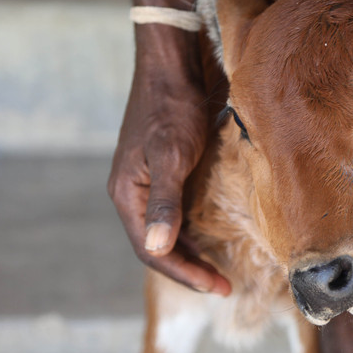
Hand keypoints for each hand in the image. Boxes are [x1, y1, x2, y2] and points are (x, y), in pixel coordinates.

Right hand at [108, 64, 231, 295]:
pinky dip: (192, 231)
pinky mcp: (164, 172)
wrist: (173, 66)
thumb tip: (158, 248)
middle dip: (189, 269)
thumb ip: (166, 202)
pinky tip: (213, 237)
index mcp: (127, 194)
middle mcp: (133, 194)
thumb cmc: (172, 108)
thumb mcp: (171, 155)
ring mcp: (147, 183)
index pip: (152, 250)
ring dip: (191, 254)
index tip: (217, 286)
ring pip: (167, 231)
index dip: (184, 273)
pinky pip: (175, 213)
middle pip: (158, 246)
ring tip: (219, 271)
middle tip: (224, 286)